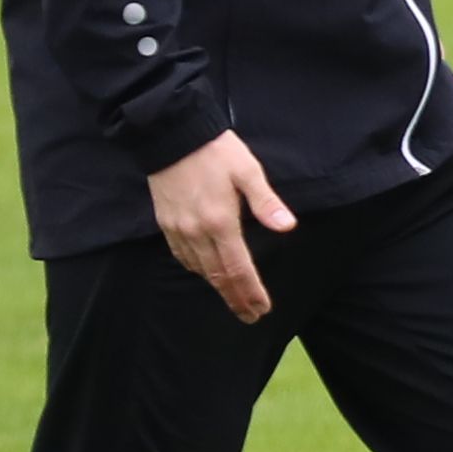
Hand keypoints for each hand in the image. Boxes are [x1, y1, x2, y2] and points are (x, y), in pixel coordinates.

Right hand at [147, 131, 298, 322]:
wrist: (171, 135)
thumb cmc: (216, 151)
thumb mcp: (248, 171)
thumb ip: (266, 203)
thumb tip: (286, 227)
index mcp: (221, 222)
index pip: (239, 268)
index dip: (251, 292)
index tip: (261, 309)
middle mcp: (197, 232)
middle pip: (219, 276)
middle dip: (236, 298)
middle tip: (250, 315)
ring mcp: (179, 229)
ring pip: (200, 269)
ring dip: (217, 287)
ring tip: (233, 300)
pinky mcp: (166, 223)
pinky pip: (182, 256)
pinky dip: (197, 270)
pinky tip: (206, 273)